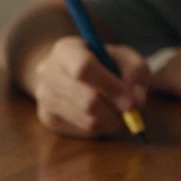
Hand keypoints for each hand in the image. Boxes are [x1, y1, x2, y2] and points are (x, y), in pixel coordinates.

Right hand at [33, 36, 148, 137]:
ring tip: (117, 110)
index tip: (130, 100)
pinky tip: (102, 114)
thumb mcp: (125, 58)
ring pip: (88, 120)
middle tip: (130, 111)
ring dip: (112, 119)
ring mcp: (44, 96)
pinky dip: (101, 127)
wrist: (73, 74)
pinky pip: (83, 131)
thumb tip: (136, 101)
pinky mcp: (47, 118)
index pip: (84, 69)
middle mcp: (47, 71)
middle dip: (115, 108)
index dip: (110, 86)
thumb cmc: (104, 63)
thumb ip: (136, 72)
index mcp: (65, 49)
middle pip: (86, 100)